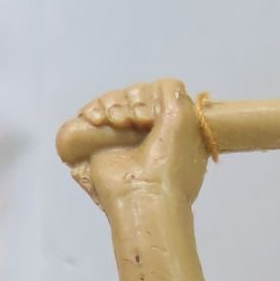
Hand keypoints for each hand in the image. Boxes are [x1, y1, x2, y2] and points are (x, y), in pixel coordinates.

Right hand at [66, 79, 207, 210]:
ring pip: (114, 103)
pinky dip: (94, 111)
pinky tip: (97, 119)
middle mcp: (150, 135)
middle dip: (132, 101)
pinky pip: (94, 115)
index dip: (151, 99)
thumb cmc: (170, 160)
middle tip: (134, 120)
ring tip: (116, 121)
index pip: (157, 96)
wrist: (144, 195)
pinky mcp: (102, 146)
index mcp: (174, 131)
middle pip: (134, 96)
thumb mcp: (185, 118)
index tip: (150, 116)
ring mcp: (125, 140)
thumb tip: (158, 86)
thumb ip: (174, 91)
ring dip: (113, 105)